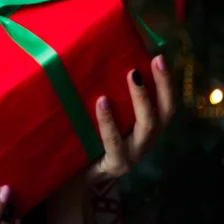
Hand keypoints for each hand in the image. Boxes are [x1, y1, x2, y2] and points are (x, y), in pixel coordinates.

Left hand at [85, 54, 174, 182]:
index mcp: (146, 130)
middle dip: (160, 86)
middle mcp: (145, 143)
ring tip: (131, 75)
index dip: (165, 83)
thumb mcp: (100, 119)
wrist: (69, 176)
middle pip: (162, 114)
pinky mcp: (115, 165)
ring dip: (141, 98)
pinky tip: (102, 101)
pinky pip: (114, 142)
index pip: (165, 105)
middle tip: (147, 61)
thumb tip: (103, 60)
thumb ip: (108, 97)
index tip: (158, 57)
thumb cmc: (86, 141)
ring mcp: (132, 156)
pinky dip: (109, 120)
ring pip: (146, 127)